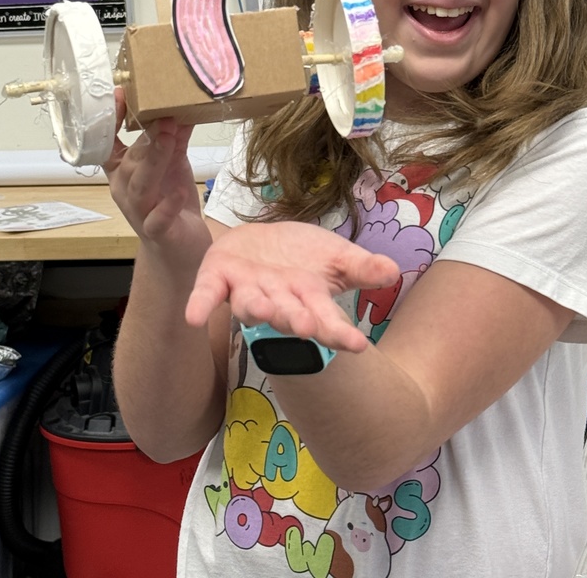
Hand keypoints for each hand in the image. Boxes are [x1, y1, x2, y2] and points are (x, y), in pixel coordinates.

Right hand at [103, 89, 209, 267]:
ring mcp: (140, 212)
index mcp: (124, 171)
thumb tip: (184, 105)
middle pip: (130, 159)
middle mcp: (125, 189)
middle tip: (165, 113)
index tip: (120, 94)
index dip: (111, 119)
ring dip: (154, 160)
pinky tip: (179, 193)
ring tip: (169, 139)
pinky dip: (167, 206)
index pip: (107, 142)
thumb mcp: (174, 164)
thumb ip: (176, 137)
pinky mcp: (158, 232)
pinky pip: (157, 219)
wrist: (181, 251)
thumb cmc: (171, 204)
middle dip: (146, 135)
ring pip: (140, 185)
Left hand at [186, 220, 399, 352]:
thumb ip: (361, 267)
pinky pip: (208, 293)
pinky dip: (201, 303)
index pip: (327, 320)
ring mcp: (247, 290)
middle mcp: (278, 301)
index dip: (339, 333)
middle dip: (297, 321)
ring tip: (267, 310)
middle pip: (289, 316)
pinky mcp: (219, 277)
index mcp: (308, 299)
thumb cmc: (302, 255)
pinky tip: (193, 316)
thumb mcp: (336, 256)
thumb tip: (393, 270)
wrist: (261, 240)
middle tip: (308, 328)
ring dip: (258, 310)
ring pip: (253, 305)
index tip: (358, 346)